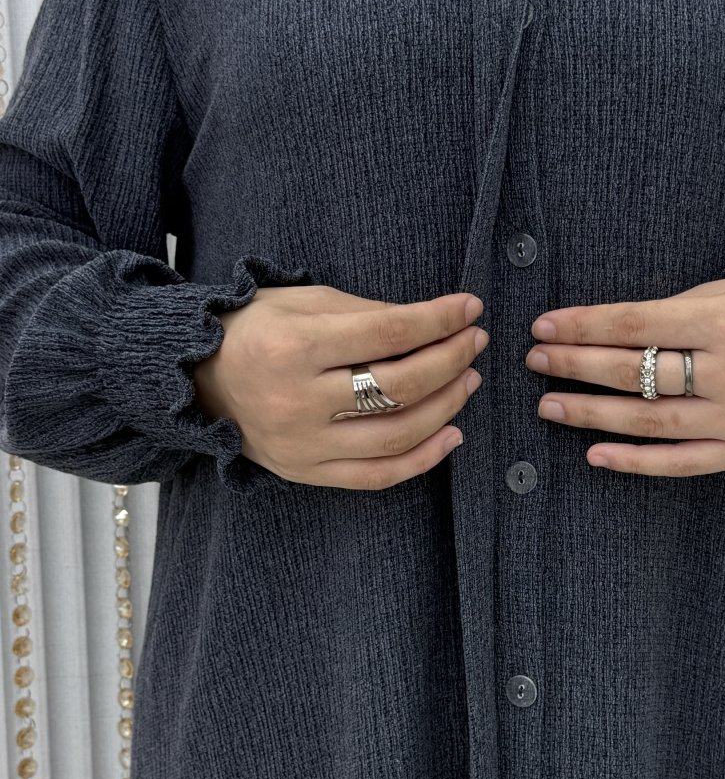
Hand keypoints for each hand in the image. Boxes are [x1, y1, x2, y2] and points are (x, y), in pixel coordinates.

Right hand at [193, 286, 488, 488]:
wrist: (196, 381)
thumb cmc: (255, 330)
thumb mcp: (303, 302)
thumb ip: (366, 313)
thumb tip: (431, 322)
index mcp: (295, 347)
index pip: (388, 333)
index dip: (438, 320)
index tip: (470, 308)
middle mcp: (298, 401)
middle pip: (399, 386)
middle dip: (450, 361)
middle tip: (475, 342)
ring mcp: (303, 444)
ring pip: (396, 435)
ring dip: (446, 407)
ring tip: (468, 380)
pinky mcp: (307, 473)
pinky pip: (377, 476)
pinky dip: (423, 459)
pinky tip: (452, 435)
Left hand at [525, 271, 724, 475]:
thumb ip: (673, 310)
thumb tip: (603, 329)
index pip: (636, 324)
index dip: (585, 327)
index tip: (544, 326)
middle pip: (635, 372)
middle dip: (577, 366)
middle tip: (535, 362)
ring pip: (649, 420)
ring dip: (592, 414)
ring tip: (550, 406)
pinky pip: (680, 462)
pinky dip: (634, 461)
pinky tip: (594, 454)